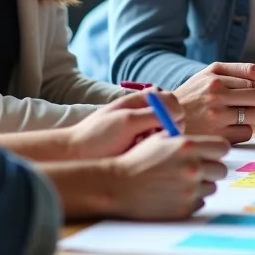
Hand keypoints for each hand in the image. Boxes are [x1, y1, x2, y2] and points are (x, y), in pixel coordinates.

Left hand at [68, 90, 183, 159]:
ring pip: (164, 132)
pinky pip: (155, 145)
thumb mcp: (128, 121)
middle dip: (168, 128)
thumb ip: (155, 114)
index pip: (170, 99)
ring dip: (159, 139)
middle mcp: (141, 113)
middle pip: (170, 116)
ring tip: (143, 147)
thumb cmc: (99, 136)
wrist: (75, 155)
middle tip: (154, 139)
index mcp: (138, 101)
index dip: (175, 112)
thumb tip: (179, 114)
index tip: (170, 126)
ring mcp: (140, 130)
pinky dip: (152, 148)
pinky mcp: (137, 145)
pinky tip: (139, 155)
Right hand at [104, 134, 230, 219]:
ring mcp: (189, 190)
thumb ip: (187, 139)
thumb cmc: (138, 159)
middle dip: (210, 168)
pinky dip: (191, 199)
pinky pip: (200, 202)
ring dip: (200, 185)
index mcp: (188, 147)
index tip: (209, 153)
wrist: (118, 186)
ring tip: (180, 181)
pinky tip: (174, 193)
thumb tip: (209, 142)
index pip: (223, 148)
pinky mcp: (185, 208)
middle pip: (221, 170)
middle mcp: (193, 168)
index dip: (216, 150)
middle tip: (196, 169)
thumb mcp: (160, 138)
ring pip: (211, 187)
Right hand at [175, 62, 254, 143]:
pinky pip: (248, 132)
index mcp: (214, 80)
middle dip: (253, 102)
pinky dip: (242, 132)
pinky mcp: (219, 137)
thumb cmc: (192, 95)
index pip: (252, 83)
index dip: (248, 90)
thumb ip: (237, 69)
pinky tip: (229, 129)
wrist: (167, 121)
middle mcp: (216, 97)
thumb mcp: (208, 73)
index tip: (237, 95)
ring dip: (249, 117)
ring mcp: (218, 118)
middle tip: (240, 106)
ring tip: (234, 117)